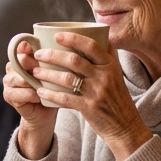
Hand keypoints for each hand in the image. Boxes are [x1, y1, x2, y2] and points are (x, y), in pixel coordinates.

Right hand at [3, 40, 56, 159]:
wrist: (45, 112)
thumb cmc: (54, 87)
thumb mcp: (59, 70)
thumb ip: (62, 55)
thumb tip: (81, 38)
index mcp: (22, 55)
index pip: (23, 46)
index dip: (34, 46)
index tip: (48, 49)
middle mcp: (12, 66)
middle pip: (20, 60)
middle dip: (35, 63)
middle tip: (52, 67)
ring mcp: (9, 81)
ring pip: (19, 76)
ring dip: (33, 79)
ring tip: (48, 82)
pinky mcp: (9, 96)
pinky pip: (20, 93)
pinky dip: (32, 94)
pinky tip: (42, 95)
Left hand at [32, 32, 152, 160]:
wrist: (125, 126)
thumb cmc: (117, 98)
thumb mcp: (117, 75)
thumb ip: (107, 57)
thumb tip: (101, 34)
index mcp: (110, 65)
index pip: (91, 46)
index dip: (73, 38)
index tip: (56, 35)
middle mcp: (104, 77)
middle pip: (74, 60)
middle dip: (52, 55)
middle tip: (38, 54)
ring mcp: (96, 92)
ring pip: (67, 78)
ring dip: (48, 74)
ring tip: (35, 72)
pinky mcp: (89, 108)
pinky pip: (65, 99)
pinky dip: (51, 94)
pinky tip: (40, 91)